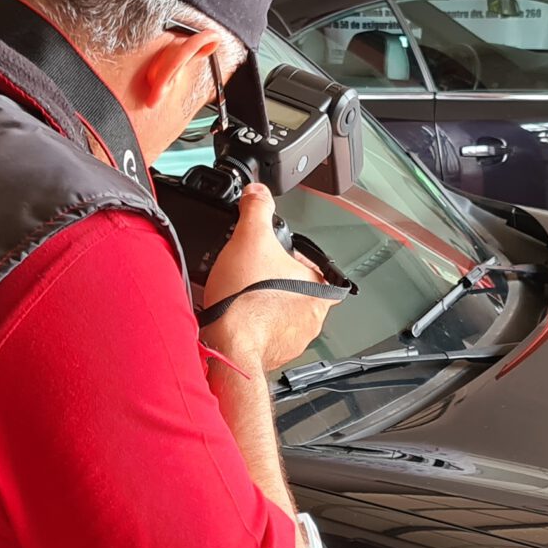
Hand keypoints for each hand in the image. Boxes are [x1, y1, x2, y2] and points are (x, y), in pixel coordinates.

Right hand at [200, 183, 338, 373]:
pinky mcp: (275, 355)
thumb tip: (258, 192)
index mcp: (319, 288)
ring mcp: (295, 339)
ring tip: (243, 296)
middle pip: (298, 291)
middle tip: (254, 276)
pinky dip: (255, 328)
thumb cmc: (245, 301)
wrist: (228, 346)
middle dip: (277, 284)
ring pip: (283, 315)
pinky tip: (237, 317)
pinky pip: (268, 336)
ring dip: (266, 307)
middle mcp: (313, 317)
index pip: (318, 268)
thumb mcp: (249, 238)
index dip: (295, 260)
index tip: (277, 258)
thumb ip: (256, 209)